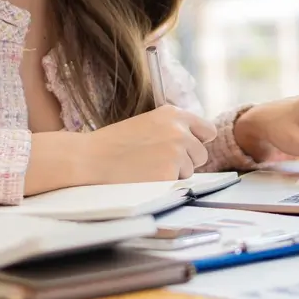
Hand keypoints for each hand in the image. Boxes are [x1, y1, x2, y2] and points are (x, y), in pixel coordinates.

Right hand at [81, 105, 217, 183]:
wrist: (90, 158)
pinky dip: (164, 184)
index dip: (198, 142)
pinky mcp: (169, 173)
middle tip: (158, 162)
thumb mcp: (147, 123)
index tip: (187, 149)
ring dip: (174, 173)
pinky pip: (177, 184)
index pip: (208, 131)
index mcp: (174, 114)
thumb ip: (172, 129)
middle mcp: (179, 131)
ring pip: (190, 171)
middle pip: (201, 154)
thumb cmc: (115, 143)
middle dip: (186, 161)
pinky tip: (144, 177)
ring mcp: (176, 152)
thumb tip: (197, 144)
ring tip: (147, 168)